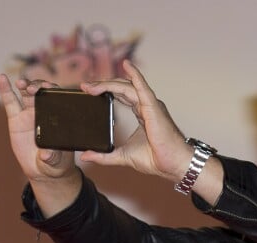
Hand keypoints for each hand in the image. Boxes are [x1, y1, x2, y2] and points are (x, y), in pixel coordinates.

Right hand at [0, 74, 78, 182]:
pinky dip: (6, 90)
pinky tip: (2, 78)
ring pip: (27, 94)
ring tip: (21, 84)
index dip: (54, 91)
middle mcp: (45, 113)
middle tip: (34, 89)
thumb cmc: (56, 163)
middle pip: (42, 93)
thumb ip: (53, 157)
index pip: (58, 100)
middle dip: (38, 87)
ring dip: (25, 85)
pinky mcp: (16, 118)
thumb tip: (46, 155)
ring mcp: (30, 114)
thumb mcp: (57, 162)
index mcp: (59, 120)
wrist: (42, 169)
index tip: (48, 88)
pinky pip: (10, 102)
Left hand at [79, 60, 189, 181]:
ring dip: (107, 83)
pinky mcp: (153, 106)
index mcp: (142, 113)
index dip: (105, 90)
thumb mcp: (122, 156)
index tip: (88, 92)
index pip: (121, 95)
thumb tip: (86, 156)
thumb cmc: (156, 159)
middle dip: (102, 85)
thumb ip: (104, 155)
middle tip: (84, 87)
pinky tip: (126, 64)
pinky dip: (135, 75)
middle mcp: (146, 105)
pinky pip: (142, 86)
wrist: (172, 164)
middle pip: (121, 87)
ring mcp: (150, 104)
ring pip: (126, 86)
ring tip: (90, 86)